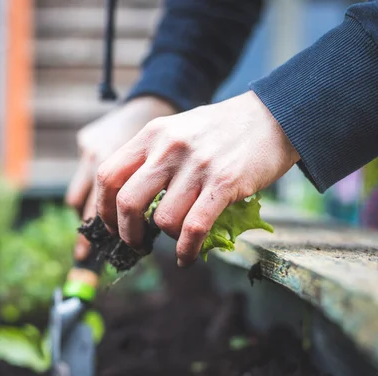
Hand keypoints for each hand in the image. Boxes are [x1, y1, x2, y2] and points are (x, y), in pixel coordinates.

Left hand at [96, 90, 299, 266]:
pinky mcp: (224, 183)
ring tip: (176, 238)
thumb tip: (129, 200)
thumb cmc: (222, 129)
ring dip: (166, 237)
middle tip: (135, 241)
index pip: (108, 175)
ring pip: (163, 219)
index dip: (104, 206)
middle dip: (127, 232)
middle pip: (127, 202)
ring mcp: (197, 166)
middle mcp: (169, 148)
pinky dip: (186, 250)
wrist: (273, 117)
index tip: (112, 223)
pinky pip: (194, 228)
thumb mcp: (178, 129)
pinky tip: (186, 257)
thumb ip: (153, 156)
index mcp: (152, 134)